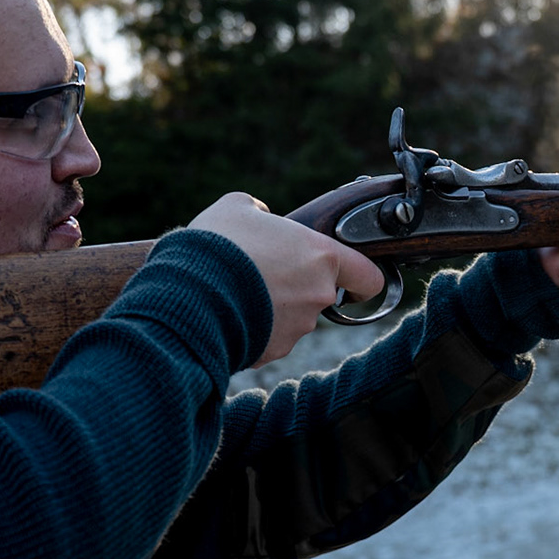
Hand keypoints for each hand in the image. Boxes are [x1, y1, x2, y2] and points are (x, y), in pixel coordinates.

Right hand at [189, 193, 385, 364]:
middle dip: (295, 286)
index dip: (363, 279)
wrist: (189, 292)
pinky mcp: (273, 351)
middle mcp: (317, 295)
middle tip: (262, 273)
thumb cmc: (218, 244)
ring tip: (237, 292)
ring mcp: (297, 328)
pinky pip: (268, 338)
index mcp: (320, 257)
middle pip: (319, 294)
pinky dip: (253, 328)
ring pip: (292, 317)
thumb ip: (258, 210)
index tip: (354, 282)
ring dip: (272, 307)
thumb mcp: (236, 207)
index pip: (369, 276)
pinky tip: (227, 313)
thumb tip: (260, 215)